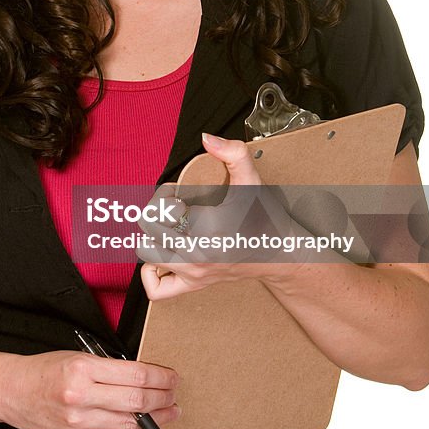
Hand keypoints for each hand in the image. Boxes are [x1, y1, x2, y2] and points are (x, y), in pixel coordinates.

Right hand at [0, 349, 179, 428]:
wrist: (13, 391)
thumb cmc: (47, 369)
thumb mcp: (79, 356)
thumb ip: (110, 368)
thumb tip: (146, 377)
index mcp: (82, 368)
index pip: (134, 375)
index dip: (160, 378)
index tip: (172, 377)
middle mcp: (80, 396)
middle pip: (136, 401)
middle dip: (163, 399)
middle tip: (174, 396)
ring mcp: (78, 422)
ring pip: (129, 425)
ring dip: (155, 420)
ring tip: (169, 413)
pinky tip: (146, 428)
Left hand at [140, 133, 298, 299]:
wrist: (280, 253)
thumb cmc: (264, 216)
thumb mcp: (250, 180)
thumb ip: (233, 153)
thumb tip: (206, 138)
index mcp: (206, 227)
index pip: (160, 209)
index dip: (165, 194)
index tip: (180, 193)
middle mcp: (196, 254)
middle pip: (148, 230)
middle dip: (158, 212)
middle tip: (176, 208)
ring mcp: (194, 273)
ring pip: (147, 255)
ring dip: (153, 237)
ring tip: (172, 228)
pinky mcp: (194, 285)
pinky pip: (157, 290)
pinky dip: (153, 273)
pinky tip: (166, 255)